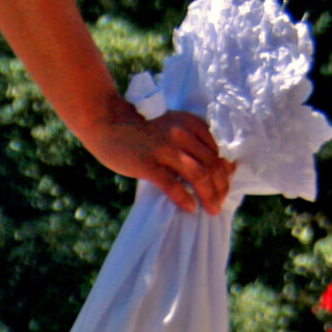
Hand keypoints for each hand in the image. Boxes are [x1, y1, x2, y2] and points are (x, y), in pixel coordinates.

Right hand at [78, 102, 230, 213]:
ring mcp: (164, 149)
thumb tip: (206, 166)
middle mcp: (181, 134)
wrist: (106, 122)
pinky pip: (172, 185)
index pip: (218, 149)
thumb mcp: (170, 124)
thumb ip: (188, 140)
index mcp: (190, 123)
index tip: (225, 183)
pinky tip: (190, 208)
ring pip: (198, 175)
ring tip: (212, 209)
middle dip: (220, 186)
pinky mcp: (146, 164)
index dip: (225, 169)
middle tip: (221, 202)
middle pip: (212, 164)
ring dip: (209, 195)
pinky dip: (184, 198)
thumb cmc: (138, 127)